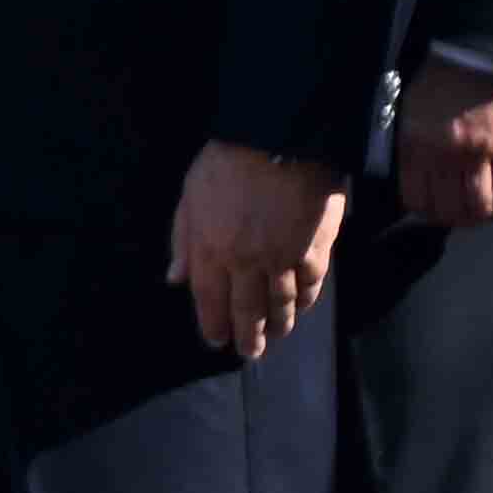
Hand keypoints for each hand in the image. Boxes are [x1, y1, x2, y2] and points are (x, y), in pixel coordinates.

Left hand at [170, 143, 349, 359]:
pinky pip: (312, 284)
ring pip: (281, 303)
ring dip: (279, 325)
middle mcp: (245, 261)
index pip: (209, 299)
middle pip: (247, 309)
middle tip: (250, 353)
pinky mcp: (316, 248)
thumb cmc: (227, 162)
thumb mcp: (190, 197)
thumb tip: (175, 278)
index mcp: (210, 249)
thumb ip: (183, 241)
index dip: (213, 323)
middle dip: (248, 335)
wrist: (281, 139)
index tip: (216, 340)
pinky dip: (307, 301)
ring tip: (276, 338)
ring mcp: (283, 257)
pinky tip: (302, 309)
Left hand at [396, 62, 492, 227]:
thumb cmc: (434, 86)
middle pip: (450, 208)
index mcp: (414, 148)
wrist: (468, 58)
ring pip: (481, 204)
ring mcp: (476, 153)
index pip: (417, 199)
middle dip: (457, 219)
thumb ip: (409, 150)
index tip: (433, 213)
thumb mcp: (406, 118)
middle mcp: (443, 156)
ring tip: (488, 214)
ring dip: (486, 216)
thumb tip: (415, 181)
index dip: (426, 213)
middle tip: (464, 217)